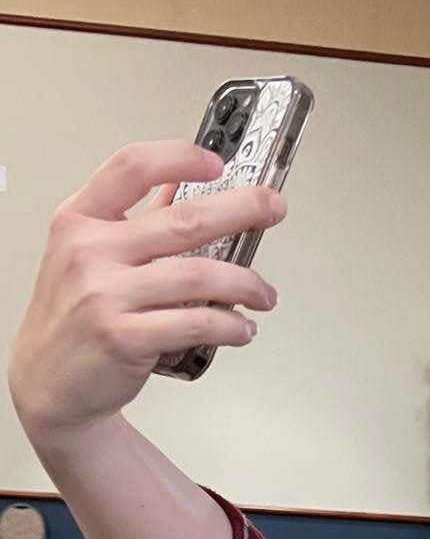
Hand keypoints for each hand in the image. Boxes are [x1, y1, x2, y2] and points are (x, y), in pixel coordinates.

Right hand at [9, 140, 284, 436]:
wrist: (48, 380)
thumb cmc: (74, 317)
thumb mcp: (89, 256)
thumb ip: (136, 223)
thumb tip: (187, 191)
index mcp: (81, 219)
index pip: (132, 168)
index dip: (180, 158)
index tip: (218, 162)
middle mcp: (89, 251)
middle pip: (181, 220)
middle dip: (240, 210)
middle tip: (271, 209)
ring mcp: (105, 295)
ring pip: (198, 276)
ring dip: (245, 284)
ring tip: (263, 294)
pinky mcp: (124, 337)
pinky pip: (195, 324)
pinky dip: (230, 326)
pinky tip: (242, 328)